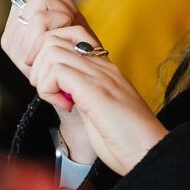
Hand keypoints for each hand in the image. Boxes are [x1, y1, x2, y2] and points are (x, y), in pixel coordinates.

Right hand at [1, 0, 95, 80]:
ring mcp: (14, 45)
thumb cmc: (80, 57)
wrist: (83, 96)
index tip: (70, 13)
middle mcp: (11, 33)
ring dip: (64, 17)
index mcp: (19, 19)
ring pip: (40, 0)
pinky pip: (42, 20)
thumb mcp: (71, 19)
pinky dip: (63, 27)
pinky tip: (69, 47)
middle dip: (64, 4)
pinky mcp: (21, 55)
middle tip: (72, 29)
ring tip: (70, 40)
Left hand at [28, 26, 168, 174]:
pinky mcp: (94, 89)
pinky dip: (49, 89)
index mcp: (106, 71)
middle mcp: (103, 67)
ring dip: (42, 77)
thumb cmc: (128, 140)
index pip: (70, 37)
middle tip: (48, 92)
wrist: (150, 152)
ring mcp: (100, 75)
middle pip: (54, 39)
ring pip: (51, 50)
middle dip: (38, 65)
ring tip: (57, 100)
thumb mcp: (101, 112)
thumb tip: (63, 94)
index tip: (46, 82)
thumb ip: (86, 97)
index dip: (47, 55)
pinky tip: (65, 106)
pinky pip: (56, 70)